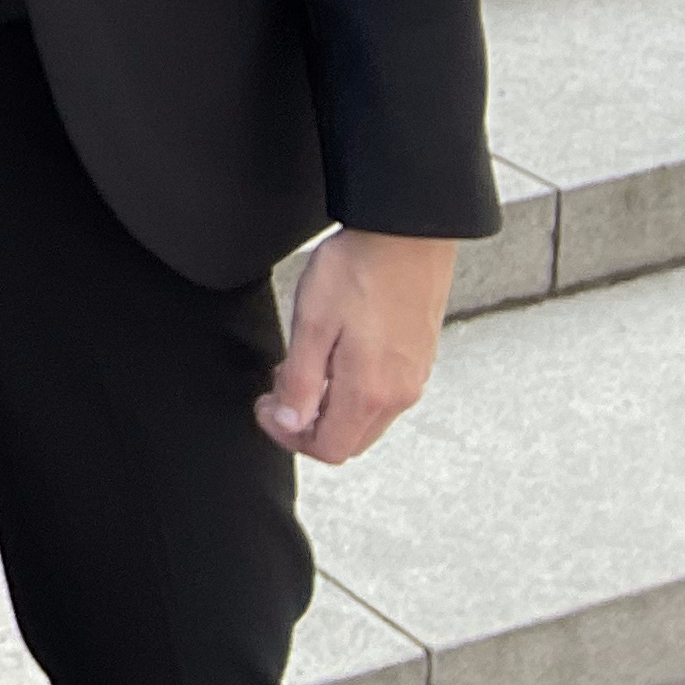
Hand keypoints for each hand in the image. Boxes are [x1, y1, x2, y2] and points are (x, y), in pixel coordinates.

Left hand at [259, 229, 454, 462]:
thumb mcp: (312, 324)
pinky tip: (333, 355)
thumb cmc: (358, 271)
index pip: (329, 449)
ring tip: (303, 366)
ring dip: (328, 407)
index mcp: (369, 392)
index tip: (266, 407)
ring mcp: (413, 377)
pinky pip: (381, 395)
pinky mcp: (418, 359)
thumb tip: (290, 425)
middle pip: (349, 441)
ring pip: (365, 419)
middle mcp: (399, 394)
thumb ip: (301, 382)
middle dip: (307, 426)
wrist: (406, 235)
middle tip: (280, 388)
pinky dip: (350, 390)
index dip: (287, 437)